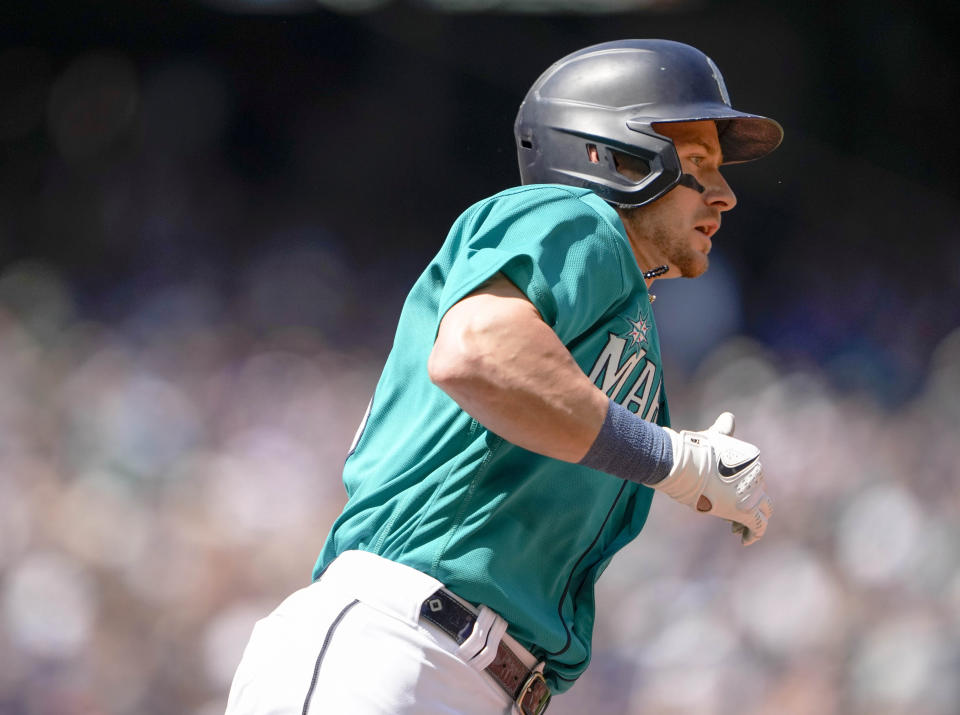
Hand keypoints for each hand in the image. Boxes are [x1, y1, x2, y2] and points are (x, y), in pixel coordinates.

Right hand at [655, 413, 772, 544]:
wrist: (684, 463)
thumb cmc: (693, 449)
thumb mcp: (712, 436)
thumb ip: (724, 430)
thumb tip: (729, 417)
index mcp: (754, 457)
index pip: (753, 478)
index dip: (741, 489)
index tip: (728, 497)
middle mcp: (758, 474)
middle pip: (758, 495)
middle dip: (747, 504)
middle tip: (730, 515)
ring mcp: (753, 492)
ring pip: (761, 512)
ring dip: (750, 521)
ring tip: (736, 529)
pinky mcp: (746, 510)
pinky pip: (758, 526)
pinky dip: (754, 534)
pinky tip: (746, 540)